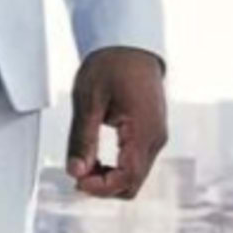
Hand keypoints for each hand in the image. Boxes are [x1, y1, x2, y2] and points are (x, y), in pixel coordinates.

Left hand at [64, 45, 166, 196]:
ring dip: (109, 178)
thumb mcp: (88, 100)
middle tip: (76, 173)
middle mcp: (155, 138)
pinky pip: (136, 163)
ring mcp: (156, 137)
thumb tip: (75, 172)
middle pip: (132, 184)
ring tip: (83, 164)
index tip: (77, 182)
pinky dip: (116, 168)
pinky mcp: (151, 134)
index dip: (101, 187)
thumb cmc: (111, 65)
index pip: (127, 177)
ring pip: (135, 176)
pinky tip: (95, 159)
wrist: (130, 45)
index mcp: (143, 130)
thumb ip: (82, 140)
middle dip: (103, 186)